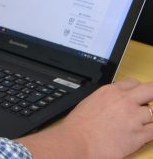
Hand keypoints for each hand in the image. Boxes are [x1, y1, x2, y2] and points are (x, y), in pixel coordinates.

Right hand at [18, 78, 152, 158]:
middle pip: (151, 90)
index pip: (133, 82)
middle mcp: (125, 101)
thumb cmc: (80, 125)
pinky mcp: (139, 135)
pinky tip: (145, 133)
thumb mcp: (91, 101)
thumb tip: (114, 101)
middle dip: (152, 95)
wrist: (78, 141)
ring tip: (139, 124)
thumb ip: (107, 98)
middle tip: (149, 102)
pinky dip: (151, 131)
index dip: (137, 89)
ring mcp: (134, 118)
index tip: (137, 95)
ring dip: (148, 118)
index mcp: (111, 91)